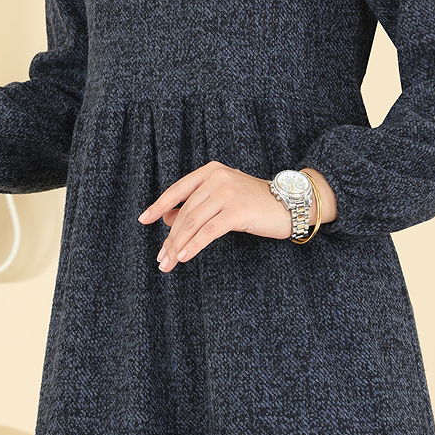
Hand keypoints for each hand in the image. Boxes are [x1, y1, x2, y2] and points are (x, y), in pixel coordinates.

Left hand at [138, 159, 296, 271]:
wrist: (291, 204)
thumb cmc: (256, 202)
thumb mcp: (223, 198)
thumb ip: (197, 204)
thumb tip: (168, 219)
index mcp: (210, 171)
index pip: (177, 190)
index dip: (159, 206)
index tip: (144, 220)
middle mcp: (216, 178)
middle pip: (184, 212)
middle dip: (170, 237)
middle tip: (160, 257)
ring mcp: (226, 193)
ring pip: (192, 223)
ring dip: (177, 246)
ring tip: (168, 263)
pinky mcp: (236, 211)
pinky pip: (208, 232)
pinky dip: (193, 246)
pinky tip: (184, 257)